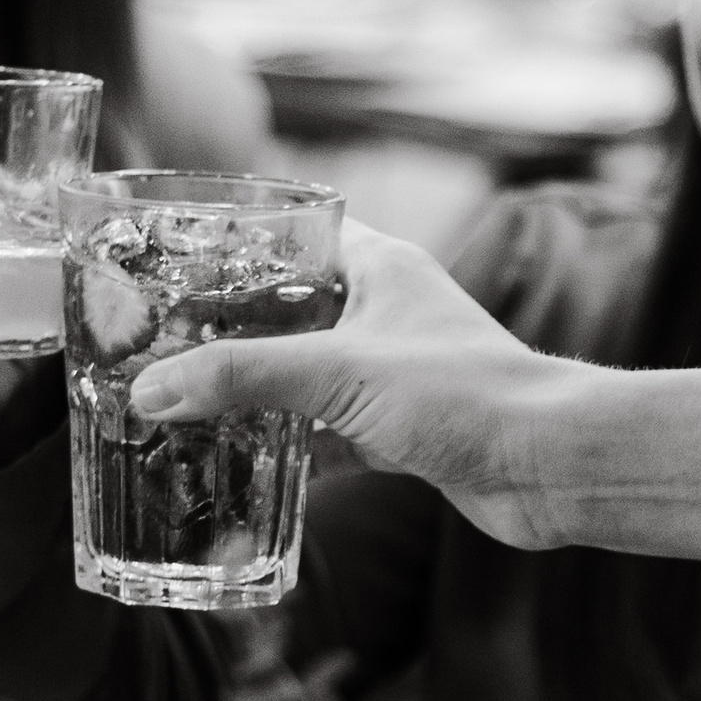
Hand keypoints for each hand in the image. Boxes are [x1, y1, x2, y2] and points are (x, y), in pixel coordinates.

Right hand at [128, 219, 571, 547]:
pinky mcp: (399, 432)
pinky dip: (287, 452)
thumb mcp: (339, 373)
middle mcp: (384, 313)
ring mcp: (391, 374)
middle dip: (228, 331)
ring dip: (253, 396)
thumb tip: (151, 389)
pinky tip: (238, 469)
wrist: (550, 469)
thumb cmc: (467, 395)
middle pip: (288, 310)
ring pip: (304, 377)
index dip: (237, 241)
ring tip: (181, 407)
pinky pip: (325, 435)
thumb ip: (242, 377)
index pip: (295, 230)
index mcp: (379, 267)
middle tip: (159, 344)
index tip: (174, 260)